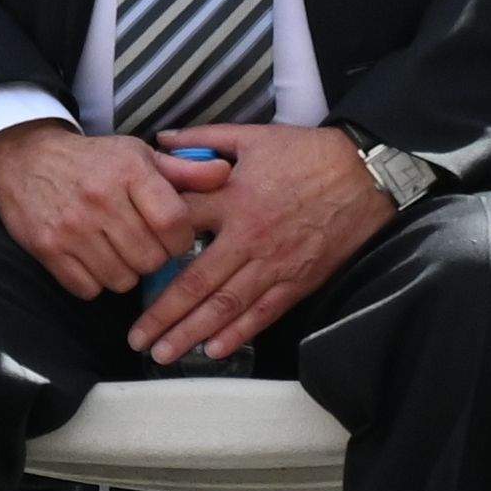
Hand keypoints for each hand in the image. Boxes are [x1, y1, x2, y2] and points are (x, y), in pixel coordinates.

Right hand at [0, 123, 194, 303]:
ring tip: (118, 251)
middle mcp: (100, 199)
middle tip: (143, 245)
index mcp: (129, 172)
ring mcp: (71, 227)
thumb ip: (184, 171)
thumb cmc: (93, 161)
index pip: (175, 223)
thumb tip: (226, 174)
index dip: (181, 239)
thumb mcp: (138, 155)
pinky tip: (93, 259)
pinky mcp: (48, 249)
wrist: (26, 159)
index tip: (172, 236)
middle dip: (154, 258)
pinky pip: (89, 289)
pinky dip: (95, 281)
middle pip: (151, 259)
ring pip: (122, 280)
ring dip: (125, 272)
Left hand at [128, 122, 392, 367]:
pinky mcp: (298, 280)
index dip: (148, 247)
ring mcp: (273, 263)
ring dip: (192, 332)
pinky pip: (263, 313)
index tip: (126, 268)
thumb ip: (203, 139)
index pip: (179, 227)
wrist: (364, 175)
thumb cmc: (307, 153)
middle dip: (163, 314)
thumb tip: (161, 139)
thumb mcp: (252, 136)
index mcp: (232, 199)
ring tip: (164, 354)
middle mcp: (247, 237)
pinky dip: (239, 334)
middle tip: (136, 338)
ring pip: (225, 305)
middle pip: (195, 282)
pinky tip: (215, 350)